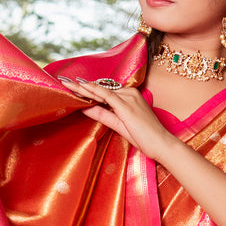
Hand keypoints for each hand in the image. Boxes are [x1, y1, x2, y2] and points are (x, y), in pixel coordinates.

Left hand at [57, 77, 176, 164]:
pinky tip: (80, 87)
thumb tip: (87, 108)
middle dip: (81, 86)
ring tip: (66, 84)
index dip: (88, 89)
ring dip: (82, 87)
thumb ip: (103, 115)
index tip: (73, 86)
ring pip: (101, 90)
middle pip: (101, 89)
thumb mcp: (119, 125)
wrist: (161, 144)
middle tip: (64, 82)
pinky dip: (91, 90)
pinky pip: (105, 95)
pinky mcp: (125, 104)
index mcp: (129, 96)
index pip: (104, 91)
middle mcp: (129, 93)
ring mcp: (128, 97)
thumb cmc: (144, 137)